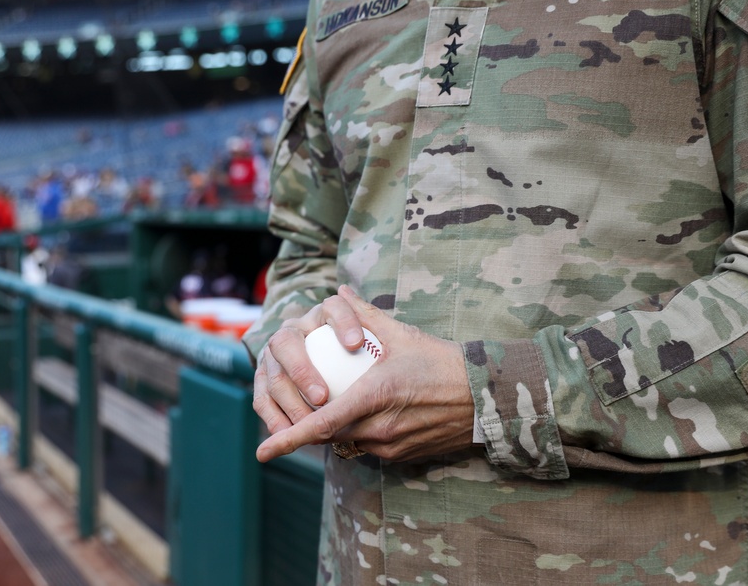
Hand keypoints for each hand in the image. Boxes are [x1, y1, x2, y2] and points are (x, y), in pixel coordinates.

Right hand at [252, 288, 366, 437]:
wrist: (341, 373)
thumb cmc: (368, 358)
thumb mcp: (380, 340)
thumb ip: (371, 320)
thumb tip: (348, 291)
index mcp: (324, 314)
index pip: (332, 308)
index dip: (342, 322)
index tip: (356, 344)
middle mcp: (295, 330)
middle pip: (287, 342)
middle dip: (301, 370)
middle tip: (322, 397)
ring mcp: (275, 356)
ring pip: (273, 374)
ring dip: (288, 401)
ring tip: (307, 423)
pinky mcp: (266, 380)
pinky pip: (263, 399)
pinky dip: (274, 418)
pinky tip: (289, 434)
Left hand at [255, 285, 475, 462]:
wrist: (485, 397)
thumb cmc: (444, 363)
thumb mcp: (403, 335)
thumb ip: (364, 315)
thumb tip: (338, 293)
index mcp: (375, 397)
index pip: (322, 424)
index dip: (288, 439)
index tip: (262, 451)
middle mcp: (380, 427)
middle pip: (328, 436)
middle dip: (305, 430)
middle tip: (288, 418)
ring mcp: (391, 445)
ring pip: (347, 443)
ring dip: (333, 430)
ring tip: (326, 409)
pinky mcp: (401, 455)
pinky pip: (368, 447)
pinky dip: (357, 434)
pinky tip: (361, 416)